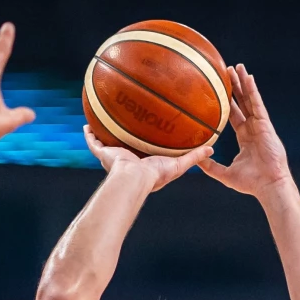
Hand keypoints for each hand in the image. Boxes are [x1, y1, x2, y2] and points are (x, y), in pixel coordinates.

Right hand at [83, 126, 212, 192]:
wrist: (134, 179)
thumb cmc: (155, 176)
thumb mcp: (178, 165)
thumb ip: (193, 157)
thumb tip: (212, 148)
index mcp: (141, 163)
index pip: (143, 152)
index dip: (144, 144)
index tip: (147, 134)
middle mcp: (126, 160)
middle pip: (123, 146)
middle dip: (123, 137)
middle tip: (125, 124)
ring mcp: (113, 157)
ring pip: (107, 142)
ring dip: (104, 133)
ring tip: (103, 119)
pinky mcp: (103, 154)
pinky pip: (93, 142)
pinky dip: (89, 134)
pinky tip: (86, 123)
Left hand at [198, 64, 291, 198]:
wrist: (268, 185)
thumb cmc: (250, 182)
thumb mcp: (224, 173)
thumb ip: (210, 166)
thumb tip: (195, 161)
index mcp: (245, 137)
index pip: (235, 115)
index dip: (229, 102)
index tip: (222, 91)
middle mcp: (252, 128)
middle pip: (242, 103)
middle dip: (235, 87)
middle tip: (227, 71)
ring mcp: (260, 125)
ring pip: (250, 99)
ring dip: (243, 83)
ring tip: (237, 67)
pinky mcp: (265, 125)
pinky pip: (257, 104)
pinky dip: (253, 91)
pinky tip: (248, 78)